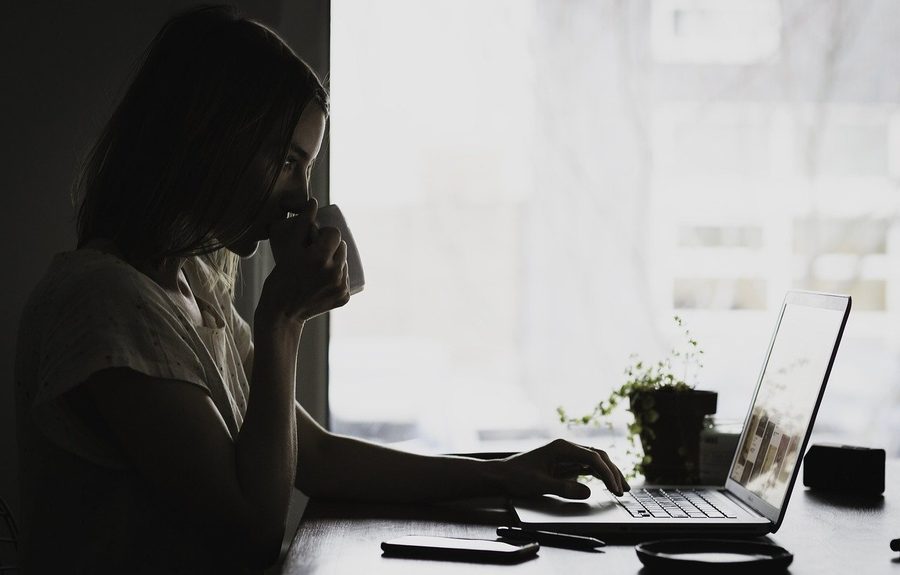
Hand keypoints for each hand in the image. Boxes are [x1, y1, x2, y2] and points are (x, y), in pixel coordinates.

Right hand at [257, 198, 349, 324]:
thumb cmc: (280, 278)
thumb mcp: (288, 249)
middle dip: (331, 247)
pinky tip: (324, 280)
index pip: (335, 234)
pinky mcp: (344, 298)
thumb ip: (302, 224)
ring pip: (344, 263)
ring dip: (335, 261)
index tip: (315, 239)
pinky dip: (337, 277)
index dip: (325, 234)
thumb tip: (314, 202)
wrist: (282, 313)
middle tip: (315, 253)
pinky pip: (345, 279)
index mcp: (320, 257)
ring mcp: (341, 286)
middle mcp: (334, 272)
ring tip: (319, 267)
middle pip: (342, 247)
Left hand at [497, 439, 628, 498]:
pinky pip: (587, 467)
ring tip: (621, 488)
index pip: (592, 457)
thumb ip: (563, 488)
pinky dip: (599, 476)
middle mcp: (566, 448)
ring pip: (595, 461)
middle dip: (613, 472)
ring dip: (609, 473)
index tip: (615, 487)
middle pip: (598, 456)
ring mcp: (567, 455)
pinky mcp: (565, 464)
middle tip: (623, 490)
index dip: (606, 472)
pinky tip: (607, 484)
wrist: (502, 475)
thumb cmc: (517, 476)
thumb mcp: (539, 484)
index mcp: (561, 448)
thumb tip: (587, 491)